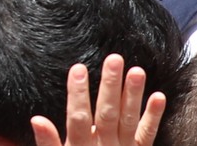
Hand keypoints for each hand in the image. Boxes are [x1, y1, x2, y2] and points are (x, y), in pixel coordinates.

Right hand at [31, 56, 164, 145]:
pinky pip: (148, 135)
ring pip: (129, 121)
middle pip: (107, 115)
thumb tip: (36, 119)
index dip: (77, 96)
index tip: (77, 69)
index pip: (78, 120)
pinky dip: (154, 117)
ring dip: (133, 96)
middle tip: (114, 59)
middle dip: (110, 87)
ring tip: (137, 70)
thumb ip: (48, 143)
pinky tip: (160, 97)